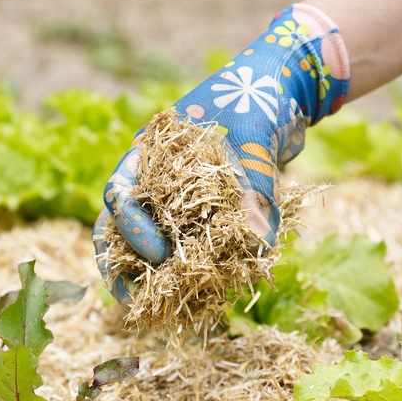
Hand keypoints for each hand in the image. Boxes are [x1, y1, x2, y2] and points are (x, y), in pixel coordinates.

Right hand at [94, 3, 349, 303]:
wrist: (280, 92)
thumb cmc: (256, 98)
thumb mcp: (253, 136)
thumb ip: (255, 185)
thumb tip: (260, 245)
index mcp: (150, 154)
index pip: (121, 196)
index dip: (131, 230)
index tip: (158, 254)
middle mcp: (158, 180)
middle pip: (121, 229)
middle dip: (125, 268)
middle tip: (136, 303)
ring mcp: (180, 197)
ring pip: (151, 243)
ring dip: (155, 276)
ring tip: (165, 308)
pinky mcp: (207, 211)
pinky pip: (189, 245)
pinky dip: (194, 270)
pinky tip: (206, 294)